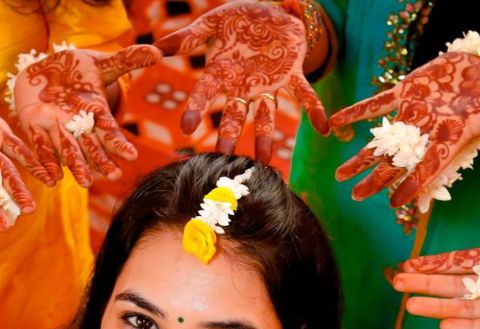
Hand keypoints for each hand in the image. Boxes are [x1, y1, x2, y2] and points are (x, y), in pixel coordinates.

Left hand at [14, 46, 160, 186]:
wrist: (46, 74)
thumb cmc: (77, 71)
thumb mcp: (102, 64)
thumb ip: (127, 61)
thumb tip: (157, 52)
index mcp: (97, 114)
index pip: (110, 131)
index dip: (119, 143)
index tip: (130, 155)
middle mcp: (80, 128)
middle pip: (93, 147)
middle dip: (102, 160)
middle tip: (113, 175)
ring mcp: (58, 130)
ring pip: (70, 151)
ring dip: (78, 167)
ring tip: (86, 182)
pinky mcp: (36, 129)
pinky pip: (42, 147)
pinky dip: (47, 163)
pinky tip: (52, 177)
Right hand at [156, 0, 328, 162]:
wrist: (270, 11)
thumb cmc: (239, 19)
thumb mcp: (212, 23)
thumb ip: (187, 36)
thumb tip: (156, 46)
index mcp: (222, 73)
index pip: (205, 95)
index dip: (195, 109)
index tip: (186, 129)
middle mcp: (244, 86)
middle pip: (235, 117)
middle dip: (230, 138)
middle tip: (224, 161)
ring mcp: (269, 84)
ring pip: (266, 116)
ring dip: (266, 138)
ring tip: (266, 163)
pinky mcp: (292, 74)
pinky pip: (305, 94)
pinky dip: (315, 110)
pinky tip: (324, 128)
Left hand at [330, 50, 479, 204]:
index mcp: (452, 139)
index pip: (429, 167)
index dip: (414, 184)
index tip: (396, 203)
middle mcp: (428, 132)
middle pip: (398, 162)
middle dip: (377, 180)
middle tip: (356, 197)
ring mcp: (415, 112)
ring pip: (383, 140)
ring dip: (362, 157)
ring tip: (340, 175)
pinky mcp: (407, 91)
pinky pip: (376, 105)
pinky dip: (357, 113)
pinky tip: (335, 123)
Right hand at [393, 152, 479, 328]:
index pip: (466, 261)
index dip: (437, 263)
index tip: (409, 263)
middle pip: (459, 285)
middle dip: (427, 284)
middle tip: (396, 284)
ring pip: (470, 307)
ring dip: (439, 306)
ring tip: (410, 305)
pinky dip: (470, 327)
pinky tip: (444, 324)